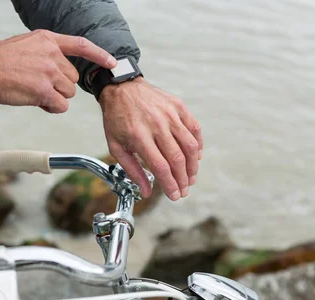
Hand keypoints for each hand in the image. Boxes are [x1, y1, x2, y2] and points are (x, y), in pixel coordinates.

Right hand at [0, 30, 115, 112]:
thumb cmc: (1, 61)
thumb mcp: (27, 45)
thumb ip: (46, 53)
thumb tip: (58, 70)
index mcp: (48, 40)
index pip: (81, 45)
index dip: (99, 54)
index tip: (111, 62)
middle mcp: (52, 54)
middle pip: (73, 79)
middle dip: (60, 86)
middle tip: (39, 85)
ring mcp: (49, 72)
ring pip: (68, 93)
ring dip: (54, 97)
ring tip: (34, 91)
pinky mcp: (44, 90)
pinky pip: (60, 106)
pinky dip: (51, 107)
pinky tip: (36, 101)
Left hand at [99, 78, 202, 200]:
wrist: (121, 88)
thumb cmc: (117, 118)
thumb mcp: (116, 146)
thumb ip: (132, 170)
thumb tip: (146, 191)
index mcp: (139, 136)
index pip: (161, 166)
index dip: (170, 185)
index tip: (175, 196)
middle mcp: (156, 124)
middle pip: (177, 159)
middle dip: (183, 180)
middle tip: (184, 191)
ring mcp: (169, 114)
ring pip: (190, 145)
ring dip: (193, 166)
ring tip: (191, 177)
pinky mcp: (178, 106)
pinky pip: (194, 128)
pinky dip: (198, 145)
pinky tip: (195, 157)